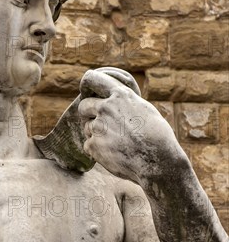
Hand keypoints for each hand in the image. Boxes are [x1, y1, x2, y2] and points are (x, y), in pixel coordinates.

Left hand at [78, 69, 182, 183]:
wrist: (158, 161)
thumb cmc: (157, 136)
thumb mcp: (144, 110)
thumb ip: (126, 103)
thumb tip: (114, 101)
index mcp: (120, 96)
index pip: (94, 80)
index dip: (88, 83)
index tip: (86, 88)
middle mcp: (106, 108)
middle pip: (84, 106)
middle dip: (87, 113)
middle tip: (97, 122)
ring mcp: (98, 126)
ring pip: (87, 128)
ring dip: (96, 134)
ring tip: (116, 143)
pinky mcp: (93, 145)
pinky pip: (89, 145)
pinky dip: (97, 150)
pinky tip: (114, 154)